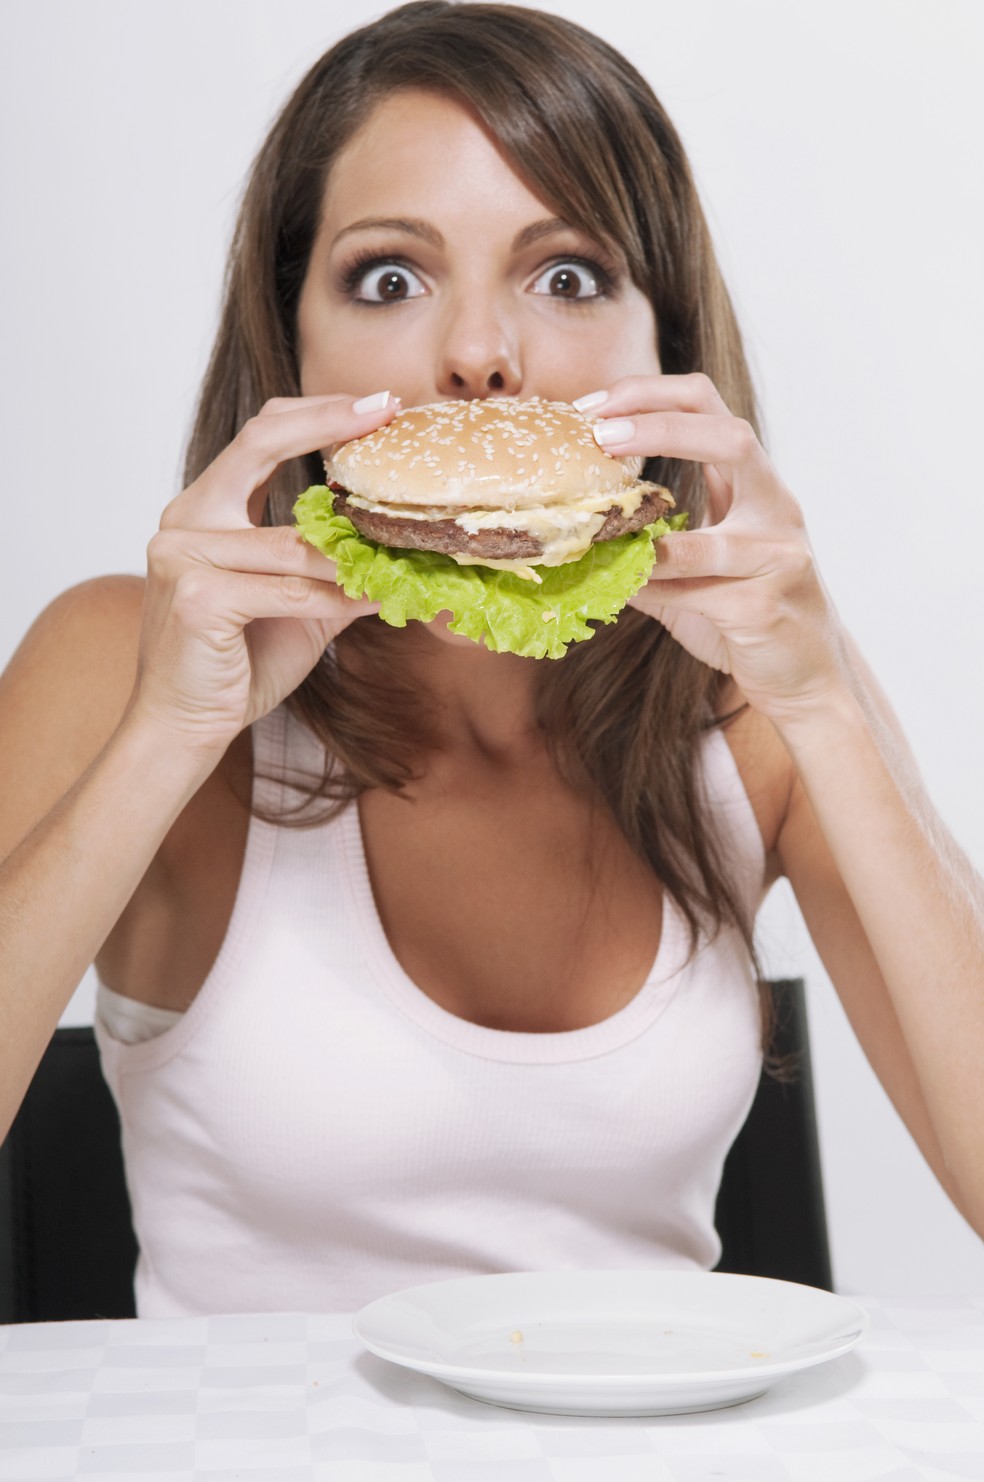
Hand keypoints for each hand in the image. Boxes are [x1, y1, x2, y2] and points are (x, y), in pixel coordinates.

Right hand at [130, 392, 398, 755]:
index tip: (378, 405)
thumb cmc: (237, 664)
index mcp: (205, 510)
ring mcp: (183, 555)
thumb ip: (339, 570)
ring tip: (407, 543)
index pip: (261, 436)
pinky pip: (289, 590)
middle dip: (328, 422)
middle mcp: (185, 520)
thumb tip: (407, 551)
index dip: (319, 413)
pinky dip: (334, 598)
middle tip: (386, 412)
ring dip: (354, 551)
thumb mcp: (300, 606)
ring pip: (293, 542)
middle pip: (260, 443)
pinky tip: (370, 598)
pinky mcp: (197, 597)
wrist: (183, 727)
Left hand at [584, 374, 847, 723]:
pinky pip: (702, 595)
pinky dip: (656, 591)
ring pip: (713, 537)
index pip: (709, 407)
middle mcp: (775, 508)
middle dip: (660, 428)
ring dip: (649, 539)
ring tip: (597, 528)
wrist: (805, 674)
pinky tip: (623, 590)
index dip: (650, 394)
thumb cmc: (743, 613)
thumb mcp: (695, 568)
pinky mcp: (767, 607)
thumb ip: (647, 544)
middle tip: (601, 435)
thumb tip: (573, 535)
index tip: (593, 407)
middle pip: (730, 438)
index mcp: (753, 484)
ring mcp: (778, 557)